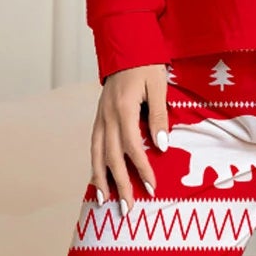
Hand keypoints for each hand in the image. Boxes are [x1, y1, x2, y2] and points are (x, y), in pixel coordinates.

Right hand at [92, 63, 169, 215]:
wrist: (125, 46)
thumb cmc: (146, 65)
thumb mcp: (158, 87)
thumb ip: (159, 117)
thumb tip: (162, 147)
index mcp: (123, 109)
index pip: (133, 147)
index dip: (142, 170)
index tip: (152, 188)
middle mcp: (107, 116)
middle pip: (111, 157)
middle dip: (120, 185)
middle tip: (127, 209)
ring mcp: (99, 117)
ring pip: (96, 153)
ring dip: (100, 179)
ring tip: (104, 201)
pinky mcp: (98, 116)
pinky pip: (93, 144)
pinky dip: (94, 164)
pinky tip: (97, 178)